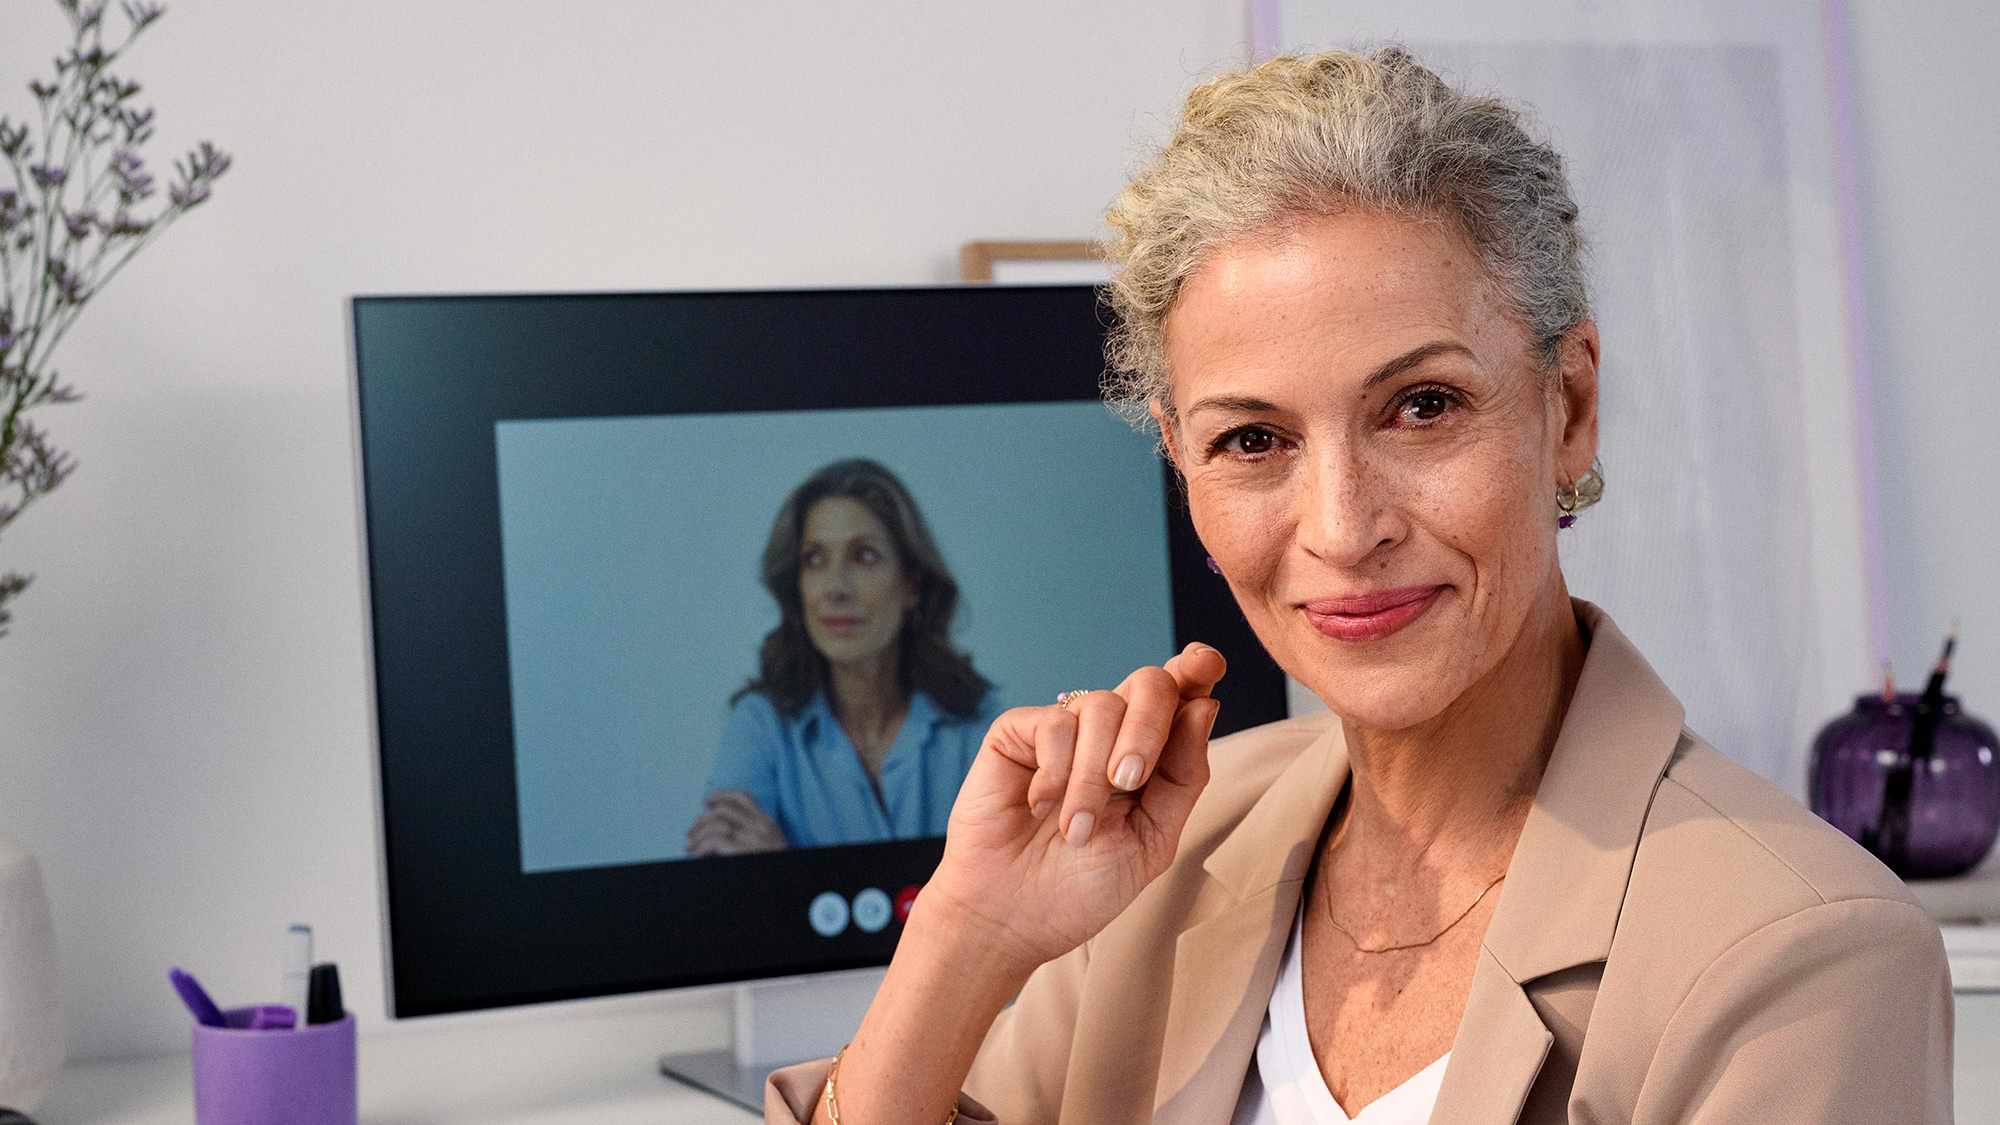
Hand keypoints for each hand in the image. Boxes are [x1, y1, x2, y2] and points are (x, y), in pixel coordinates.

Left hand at [685, 789, 786, 855]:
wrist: (785, 886)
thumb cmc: (773, 865)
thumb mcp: (771, 842)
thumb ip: (754, 831)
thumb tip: (723, 827)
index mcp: (767, 822)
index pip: (742, 797)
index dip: (720, 795)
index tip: (706, 801)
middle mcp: (760, 827)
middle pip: (722, 809)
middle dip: (701, 819)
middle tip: (690, 833)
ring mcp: (752, 839)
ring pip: (715, 823)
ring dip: (698, 835)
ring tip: (691, 847)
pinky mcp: (742, 852)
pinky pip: (714, 841)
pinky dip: (701, 847)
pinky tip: (699, 855)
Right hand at [921, 643, 1224, 976]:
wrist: (1012, 919)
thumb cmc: (1081, 888)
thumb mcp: (1153, 840)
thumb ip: (1183, 776)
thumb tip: (1204, 706)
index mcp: (1149, 757)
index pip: (1180, 698)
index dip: (1196, 670)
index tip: (1208, 662)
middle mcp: (1109, 735)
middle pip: (1149, 684)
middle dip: (1148, 727)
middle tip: (1129, 781)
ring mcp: (1062, 731)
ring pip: (1101, 705)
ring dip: (1094, 774)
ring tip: (1078, 827)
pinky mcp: (1016, 733)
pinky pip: (1054, 723)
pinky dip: (1056, 771)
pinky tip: (1039, 806)